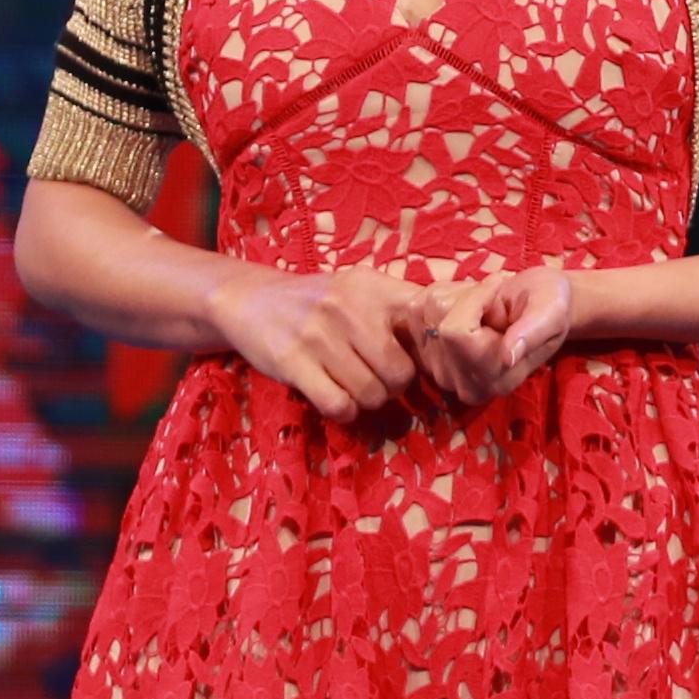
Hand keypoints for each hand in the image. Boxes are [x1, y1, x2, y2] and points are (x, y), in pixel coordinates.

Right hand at [210, 264, 441, 421]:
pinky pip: (338, 405)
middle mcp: (348, 307)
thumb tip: (447, 347)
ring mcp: (319, 335)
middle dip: (394, 387)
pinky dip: (342, 411)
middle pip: (400, 373)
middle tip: (378, 380)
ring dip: (366, 401)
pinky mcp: (293, 362)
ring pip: (371, 394)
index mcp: (373, 287)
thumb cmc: (317, 302)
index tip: (429, 365)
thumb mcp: (358, 291)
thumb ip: (398, 311)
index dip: (434, 353)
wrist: (251, 299)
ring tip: (352, 386)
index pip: (425, 322)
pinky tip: (334, 396)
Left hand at [420, 268, 590, 409]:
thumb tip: (506, 357)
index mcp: (495, 379)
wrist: (541, 302)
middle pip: (436, 322)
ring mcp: (440, 372)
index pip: (456, 333)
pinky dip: (441, 295)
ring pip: (423, 312)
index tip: (501, 288)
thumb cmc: (550, 303)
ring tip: (484, 306)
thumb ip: (531, 333)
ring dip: (454, 295)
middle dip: (465, 297)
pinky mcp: (426, 355)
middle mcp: (463, 385)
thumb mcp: (550, 312)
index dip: (475, 299)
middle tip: (495, 301)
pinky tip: (467, 306)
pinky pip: (415, 310)